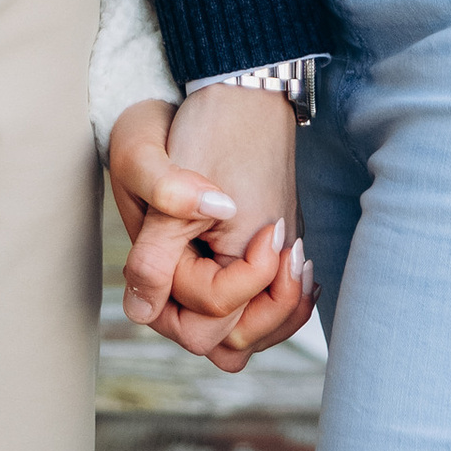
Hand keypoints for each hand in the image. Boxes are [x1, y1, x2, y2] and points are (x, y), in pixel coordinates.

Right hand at [107, 91, 308, 367]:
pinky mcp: (232, 278)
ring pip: (245, 341)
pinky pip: (257, 321)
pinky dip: (284, 305)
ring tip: (301, 264)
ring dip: (281, 313)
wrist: (201, 108)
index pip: (210, 308)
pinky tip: (301, 268)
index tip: (270, 229)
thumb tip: (181, 249)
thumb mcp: (149, 158)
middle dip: (270, 304)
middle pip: (227, 341)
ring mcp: (205, 289)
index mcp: (154, 272)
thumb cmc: (164, 131)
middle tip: (293, 251)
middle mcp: (176, 293)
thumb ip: (161, 202)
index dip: (247, 278)